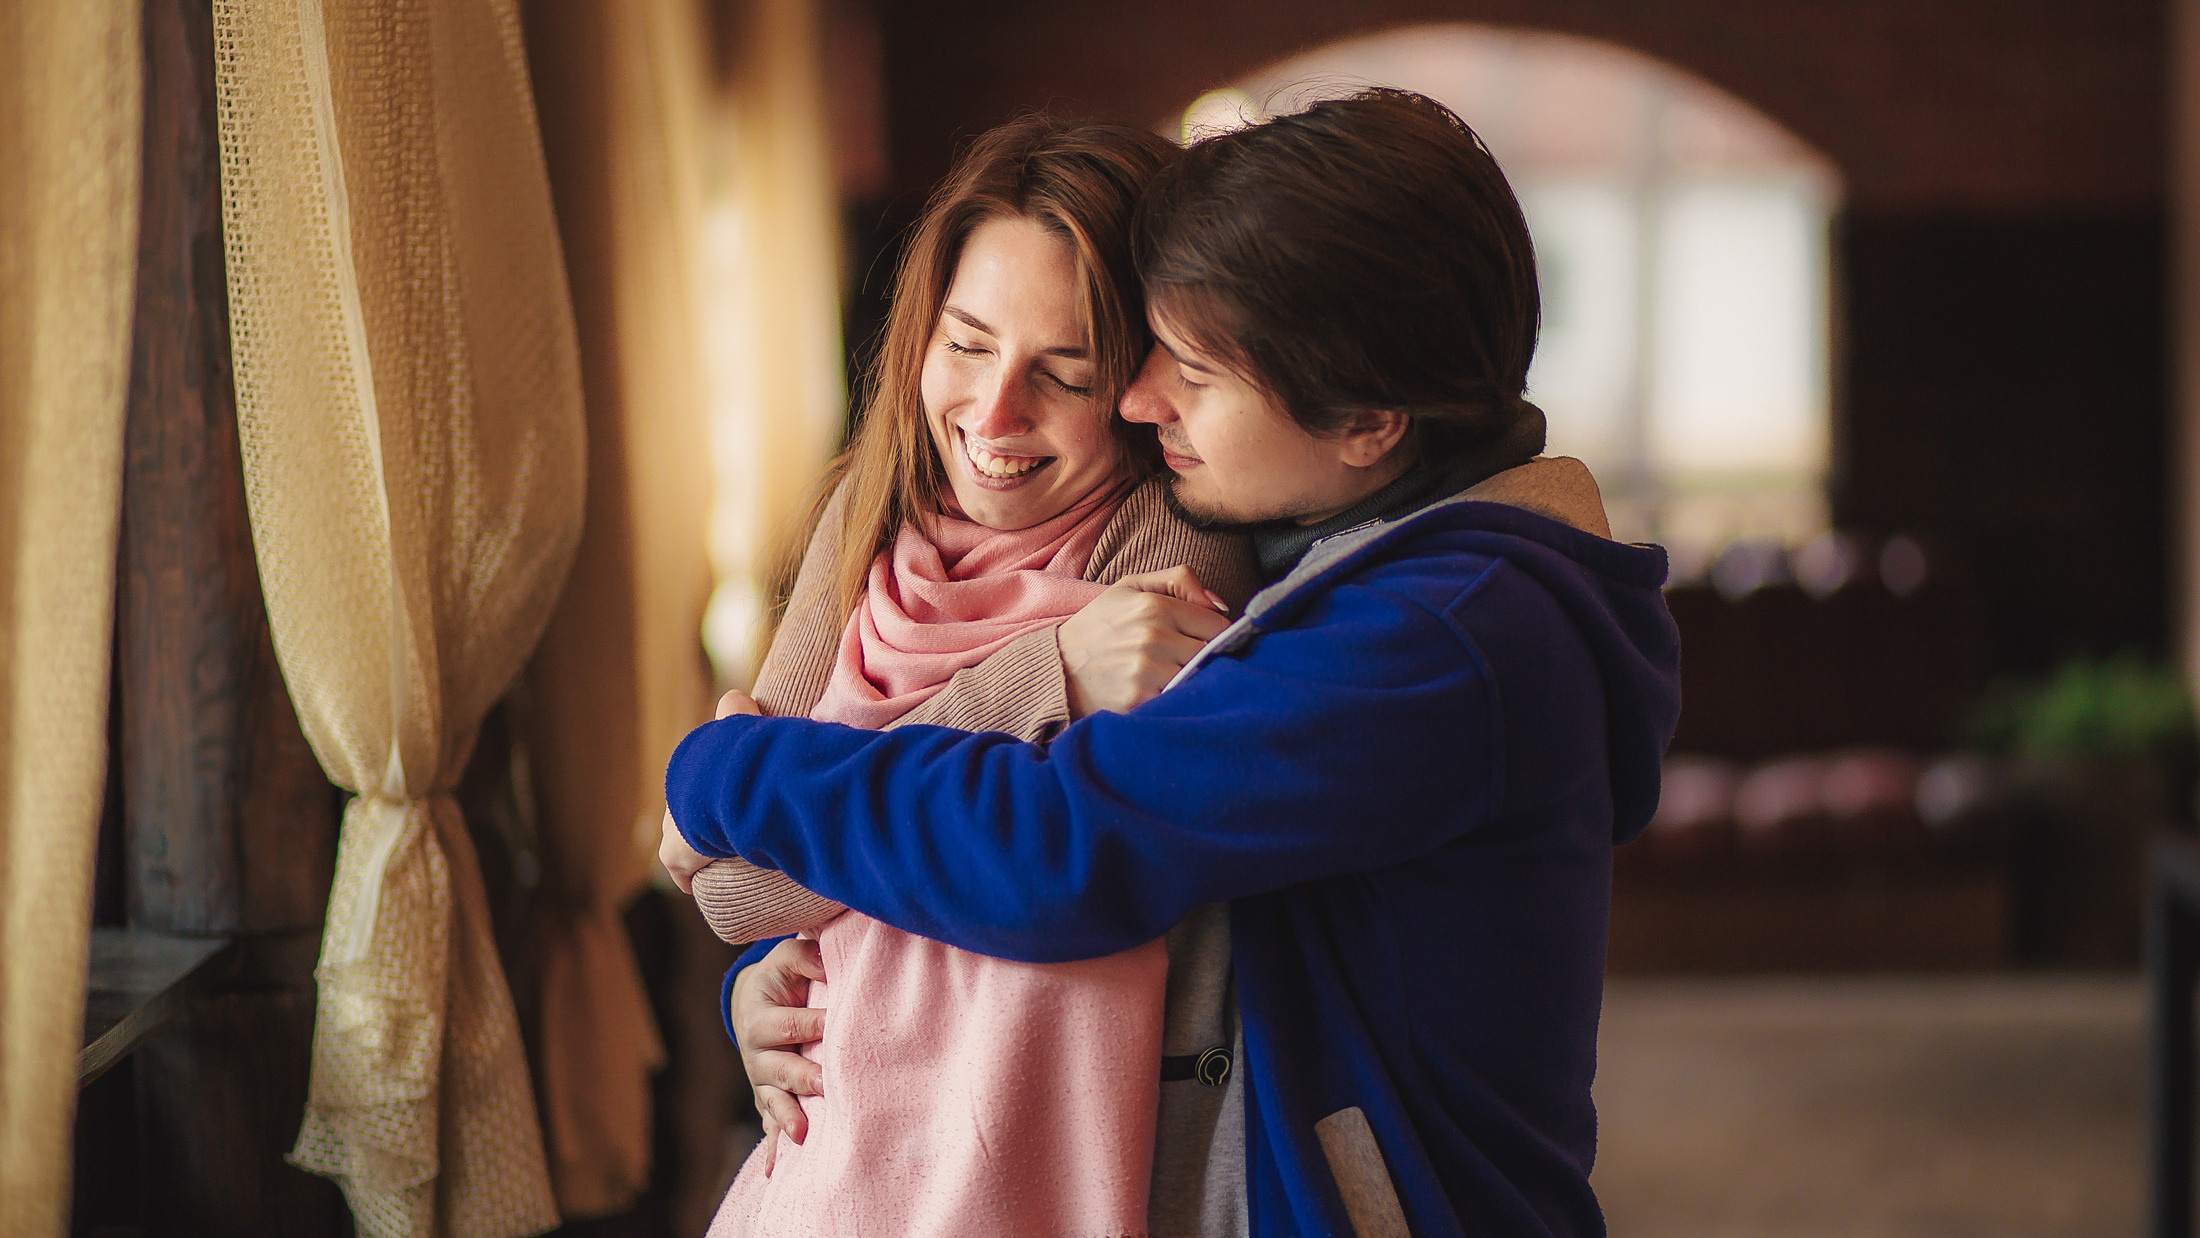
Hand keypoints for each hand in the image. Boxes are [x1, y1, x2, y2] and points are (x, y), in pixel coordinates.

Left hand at [657, 690, 765, 892]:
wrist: (717, 787)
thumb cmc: (732, 760)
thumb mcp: (735, 727)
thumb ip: (737, 710)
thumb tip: (738, 694)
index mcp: (689, 778)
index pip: (692, 789)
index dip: (704, 798)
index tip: (717, 806)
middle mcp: (676, 804)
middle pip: (682, 820)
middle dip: (696, 827)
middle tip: (722, 838)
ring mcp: (674, 832)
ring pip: (683, 847)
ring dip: (696, 854)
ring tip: (720, 863)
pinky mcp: (677, 857)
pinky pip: (682, 873)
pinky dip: (690, 878)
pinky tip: (698, 886)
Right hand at [732, 937, 827, 1172]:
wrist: (754, 1004)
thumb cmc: (782, 979)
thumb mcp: (788, 959)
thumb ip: (806, 957)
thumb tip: (828, 965)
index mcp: (761, 1019)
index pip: (792, 1024)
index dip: (815, 1025)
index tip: (838, 1026)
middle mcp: (758, 1055)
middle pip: (782, 1069)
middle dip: (804, 1078)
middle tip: (828, 1085)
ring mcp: (763, 1083)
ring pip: (775, 1102)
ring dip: (788, 1119)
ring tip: (803, 1134)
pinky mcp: (768, 1102)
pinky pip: (770, 1127)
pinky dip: (773, 1149)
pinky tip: (776, 1171)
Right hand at [1057, 566, 1231, 716]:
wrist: (1058, 667)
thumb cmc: (1099, 626)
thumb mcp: (1130, 587)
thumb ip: (1178, 580)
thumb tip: (1218, 604)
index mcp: (1154, 605)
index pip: (1216, 625)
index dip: (1212, 634)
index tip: (1198, 640)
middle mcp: (1152, 636)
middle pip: (1211, 654)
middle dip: (1204, 659)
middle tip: (1183, 661)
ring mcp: (1145, 671)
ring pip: (1198, 678)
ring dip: (1191, 681)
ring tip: (1171, 677)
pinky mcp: (1138, 701)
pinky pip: (1177, 700)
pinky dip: (1174, 700)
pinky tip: (1158, 693)